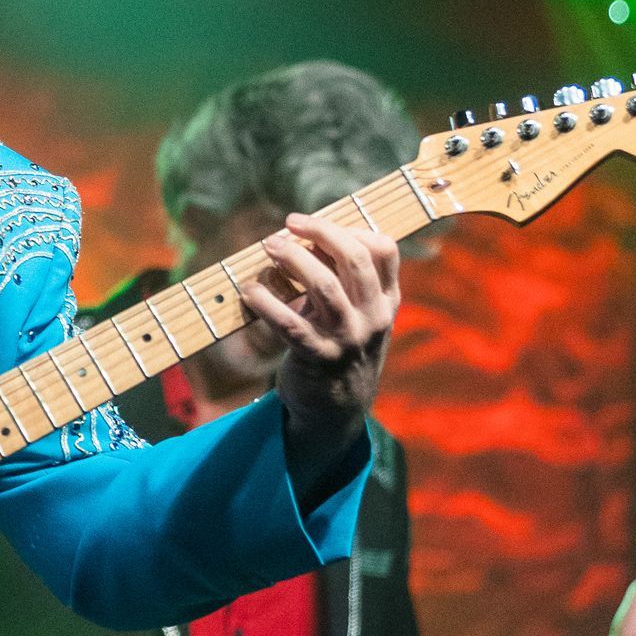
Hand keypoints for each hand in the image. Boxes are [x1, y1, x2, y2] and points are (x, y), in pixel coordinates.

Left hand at [247, 212, 400, 471]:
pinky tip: (249, 290)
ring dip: (292, 259)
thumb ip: (345, 281)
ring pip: (324, 285)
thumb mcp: (359, 316)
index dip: (350, 227)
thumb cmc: (340, 348)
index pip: (385, 249)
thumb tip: (305, 236)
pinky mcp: (318, 357)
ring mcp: (348, 338)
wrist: (336, 411)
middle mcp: (373, 317)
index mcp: (386, 301)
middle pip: (354, 259)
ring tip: (268, 246)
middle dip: (319, 232)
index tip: (315, 224)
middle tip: (287, 224)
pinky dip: (265, 302)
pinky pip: (289, 323)